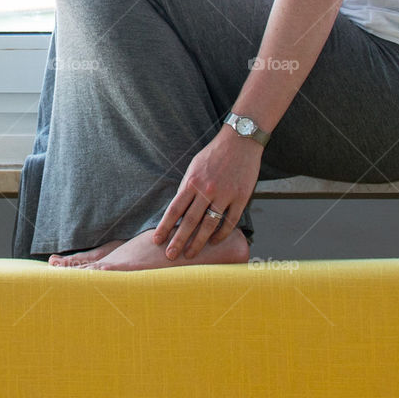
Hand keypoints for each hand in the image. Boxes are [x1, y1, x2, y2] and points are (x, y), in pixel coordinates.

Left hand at [153, 127, 262, 259]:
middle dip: (178, 241)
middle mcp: (207, 190)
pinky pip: (230, 221)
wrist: (240, 140)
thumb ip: (187, 187)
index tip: (157, 240)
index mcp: (192, 181)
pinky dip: (221, 234)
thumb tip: (178, 210)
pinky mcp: (241, 197)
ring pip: (209, 225)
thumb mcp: (194, 166)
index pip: (175, 209)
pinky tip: (214, 241)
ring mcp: (225, 195)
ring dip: (198, 242)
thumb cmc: (214, 154)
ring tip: (190, 255)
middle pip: (190, 221)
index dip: (164, 227)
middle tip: (170, 256)